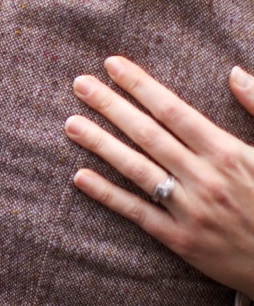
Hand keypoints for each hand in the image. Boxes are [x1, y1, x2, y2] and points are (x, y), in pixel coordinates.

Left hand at [64, 56, 253, 297]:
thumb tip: (234, 71)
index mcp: (227, 152)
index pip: (173, 110)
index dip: (140, 85)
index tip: (112, 65)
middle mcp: (204, 178)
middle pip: (147, 134)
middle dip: (110, 106)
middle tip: (79, 84)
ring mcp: (190, 210)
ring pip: (136, 170)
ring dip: (100, 144)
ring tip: (71, 124)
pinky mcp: (181, 240)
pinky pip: (137, 213)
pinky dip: (107, 195)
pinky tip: (80, 177)